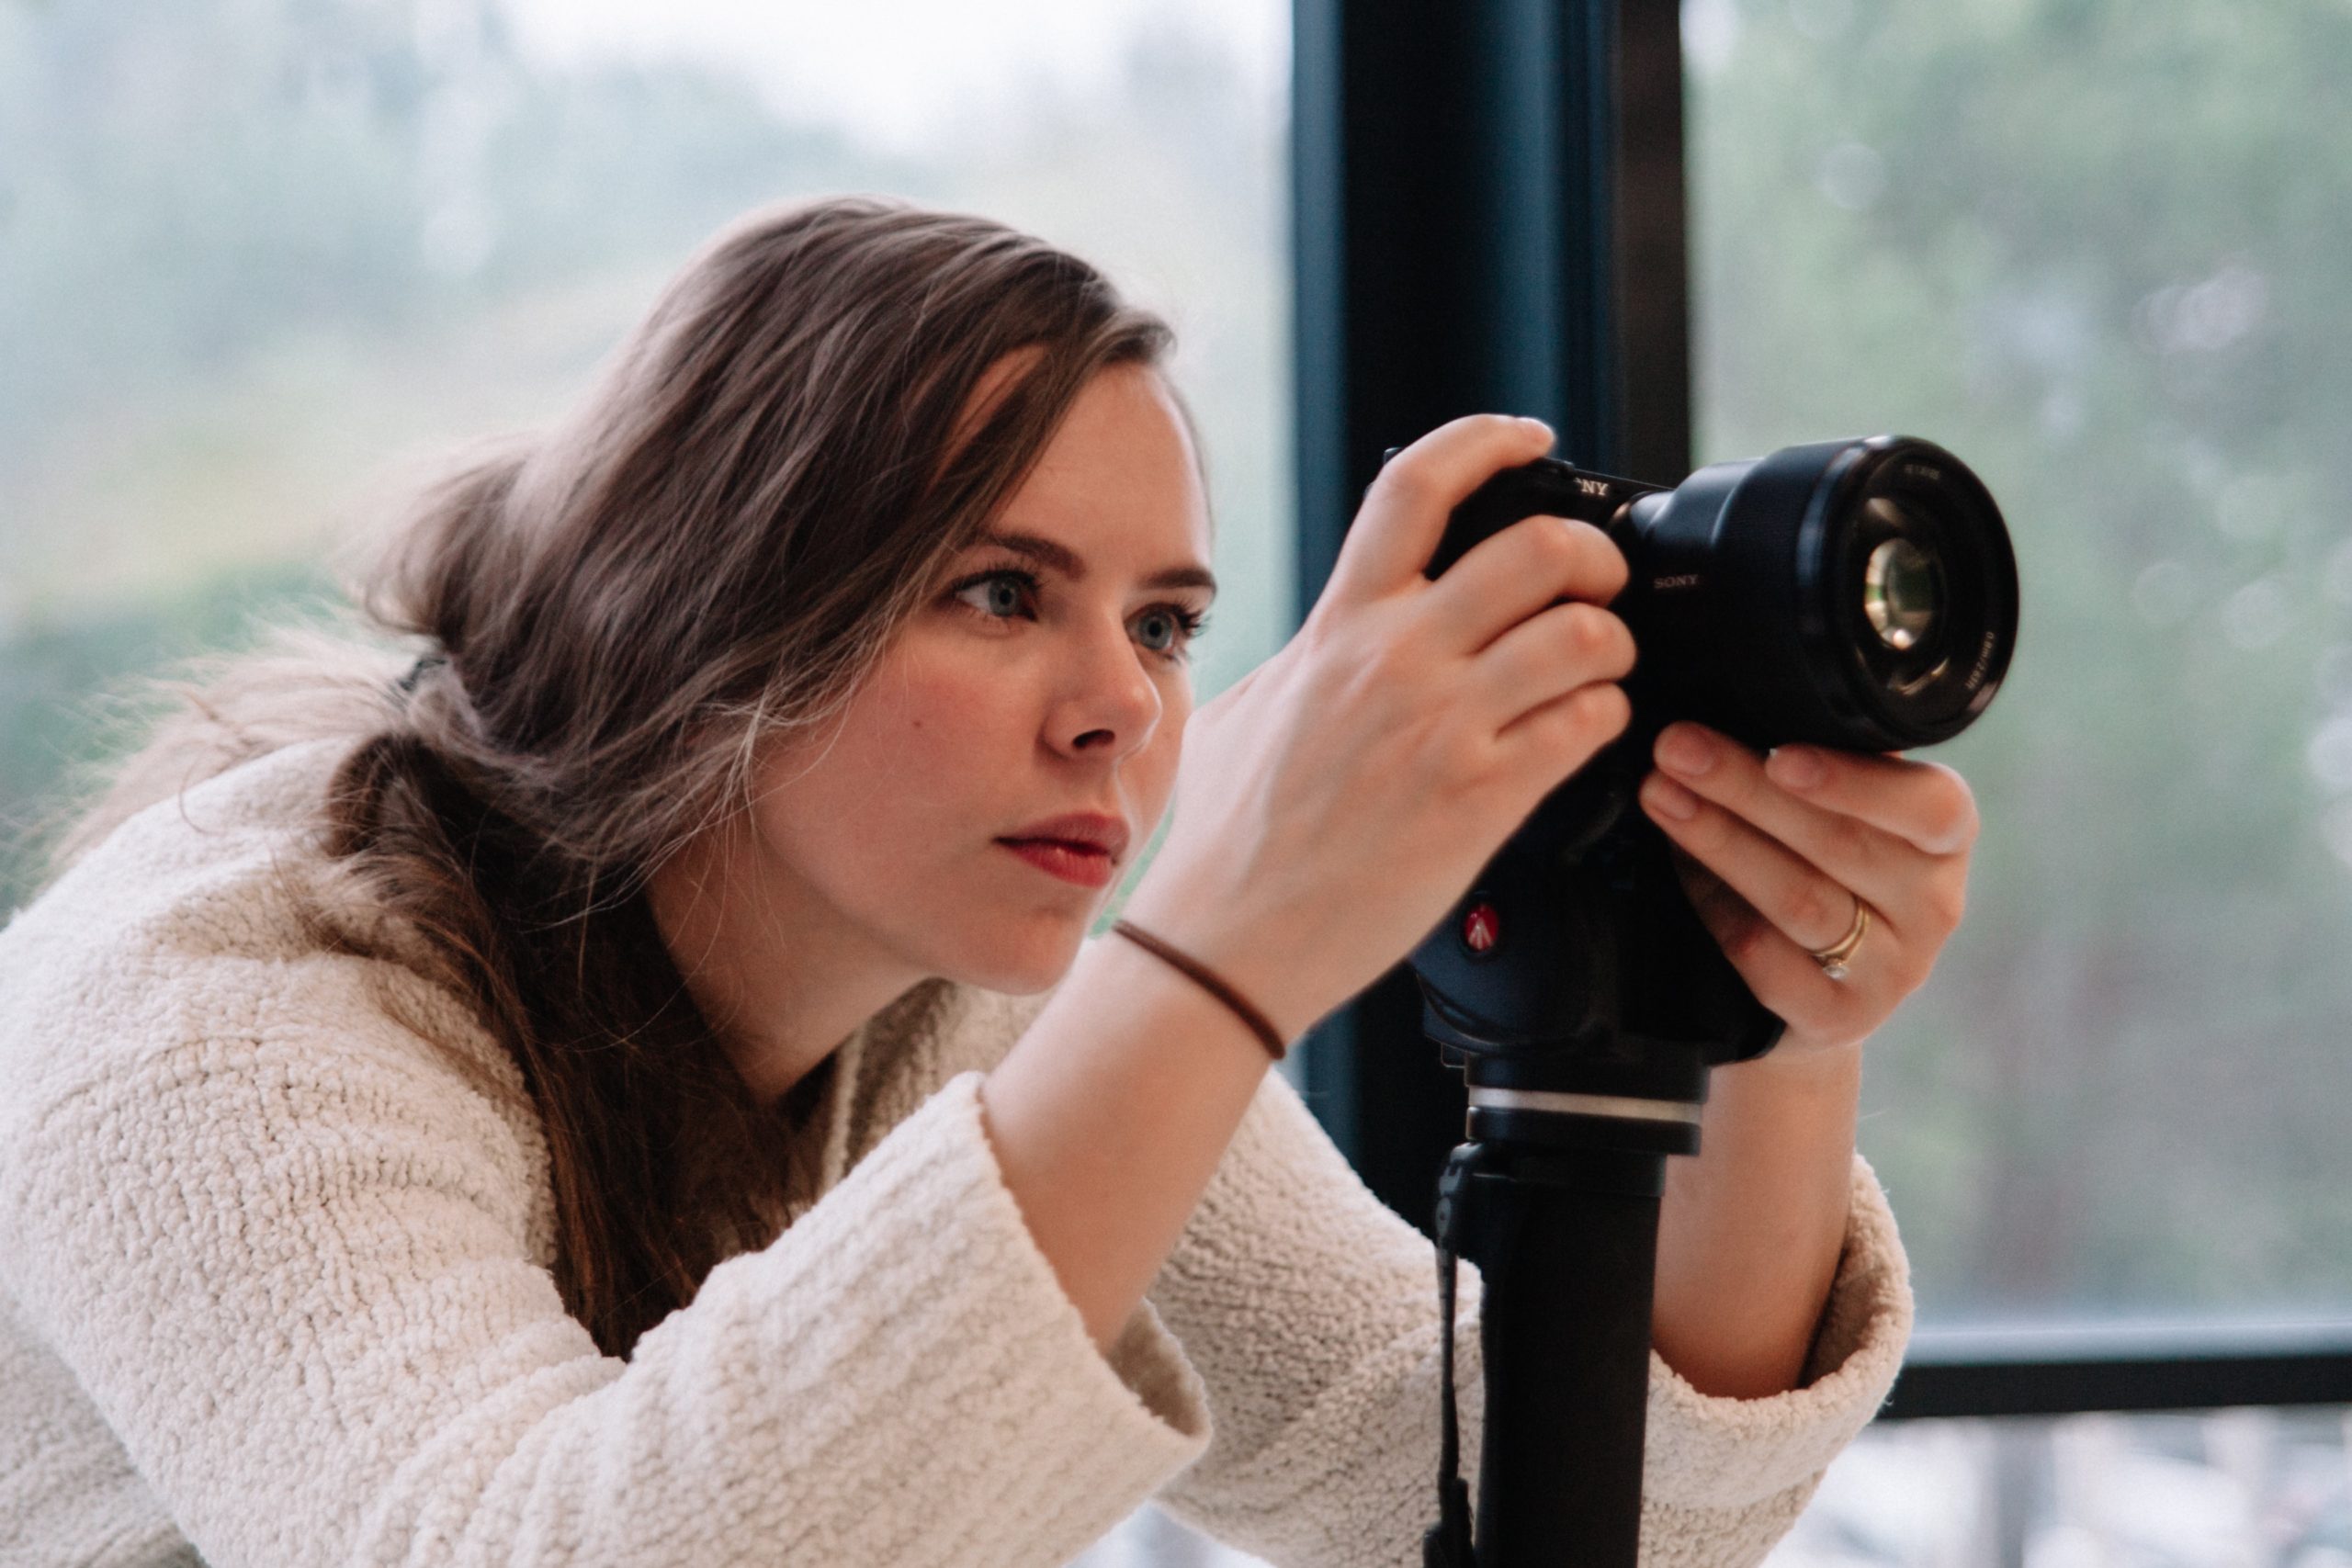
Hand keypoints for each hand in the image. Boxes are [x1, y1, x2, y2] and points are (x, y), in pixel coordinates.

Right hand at [1122, 413, 1635, 1040]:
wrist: (1230, 943)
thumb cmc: (1229, 841)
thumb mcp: (1243, 712)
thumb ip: (1304, 657)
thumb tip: (1331, 635)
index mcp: (1339, 625)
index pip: (1416, 487)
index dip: (1487, 440)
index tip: (1530, 436)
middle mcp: (1394, 661)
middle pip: (1538, 549)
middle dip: (1593, 555)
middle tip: (1597, 581)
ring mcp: (1443, 729)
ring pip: (1584, 635)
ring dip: (1613, 646)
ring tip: (1599, 669)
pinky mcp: (1482, 801)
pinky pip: (1587, 726)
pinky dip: (1606, 720)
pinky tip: (1583, 734)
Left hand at [1636, 721, 1978, 1065]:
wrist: (1813, 995)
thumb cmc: (1823, 867)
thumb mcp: (1845, 813)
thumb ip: (1815, 765)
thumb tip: (1730, 697)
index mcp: (1946, 836)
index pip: (1927, 806)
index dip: (1854, 782)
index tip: (1782, 756)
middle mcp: (1934, 905)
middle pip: (1838, 844)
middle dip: (1745, 789)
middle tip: (1675, 748)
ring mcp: (1892, 971)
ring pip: (1799, 899)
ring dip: (1720, 841)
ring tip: (1660, 795)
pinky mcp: (1838, 1018)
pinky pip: (1766, 959)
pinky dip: (1715, 908)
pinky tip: (1678, 869)